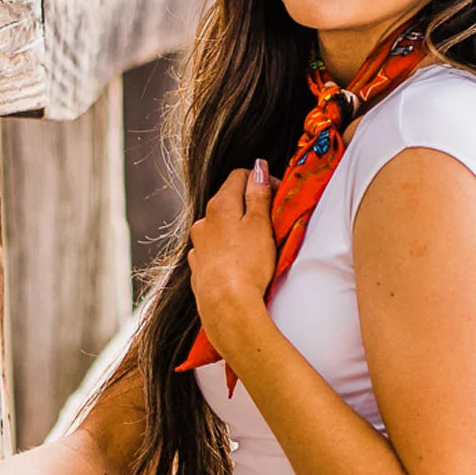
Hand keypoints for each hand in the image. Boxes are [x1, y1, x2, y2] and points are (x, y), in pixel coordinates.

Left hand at [186, 159, 281, 355]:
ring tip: (256, 246)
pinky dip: (226, 249)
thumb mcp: (261, 223)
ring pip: (219, 226)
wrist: (226, 306)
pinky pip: (213, 249)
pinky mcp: (199, 267)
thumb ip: (258, 193)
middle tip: (271, 221)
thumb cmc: (247, 265)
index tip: (276, 194)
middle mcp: (204, 221)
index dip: (261, 180)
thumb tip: (258, 168)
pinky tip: (239, 262)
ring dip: (236, 228)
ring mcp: (199, 245)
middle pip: (228, 200)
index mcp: (220, 205)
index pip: (240, 176)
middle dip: (249, 204)